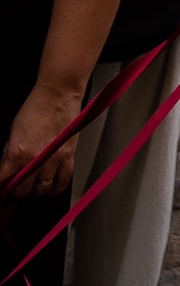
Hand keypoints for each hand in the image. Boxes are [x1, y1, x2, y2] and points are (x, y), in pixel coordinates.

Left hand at [3, 78, 84, 194]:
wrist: (58, 94)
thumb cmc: (36, 108)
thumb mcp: (13, 132)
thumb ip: (8, 156)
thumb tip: (5, 173)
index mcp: (17, 153)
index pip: (4, 182)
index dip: (2, 189)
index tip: (3, 190)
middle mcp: (35, 161)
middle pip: (22, 191)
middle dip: (17, 190)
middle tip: (18, 186)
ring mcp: (53, 160)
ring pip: (41, 190)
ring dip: (35, 190)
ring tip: (33, 184)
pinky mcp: (68, 157)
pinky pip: (61, 183)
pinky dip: (55, 189)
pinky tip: (50, 187)